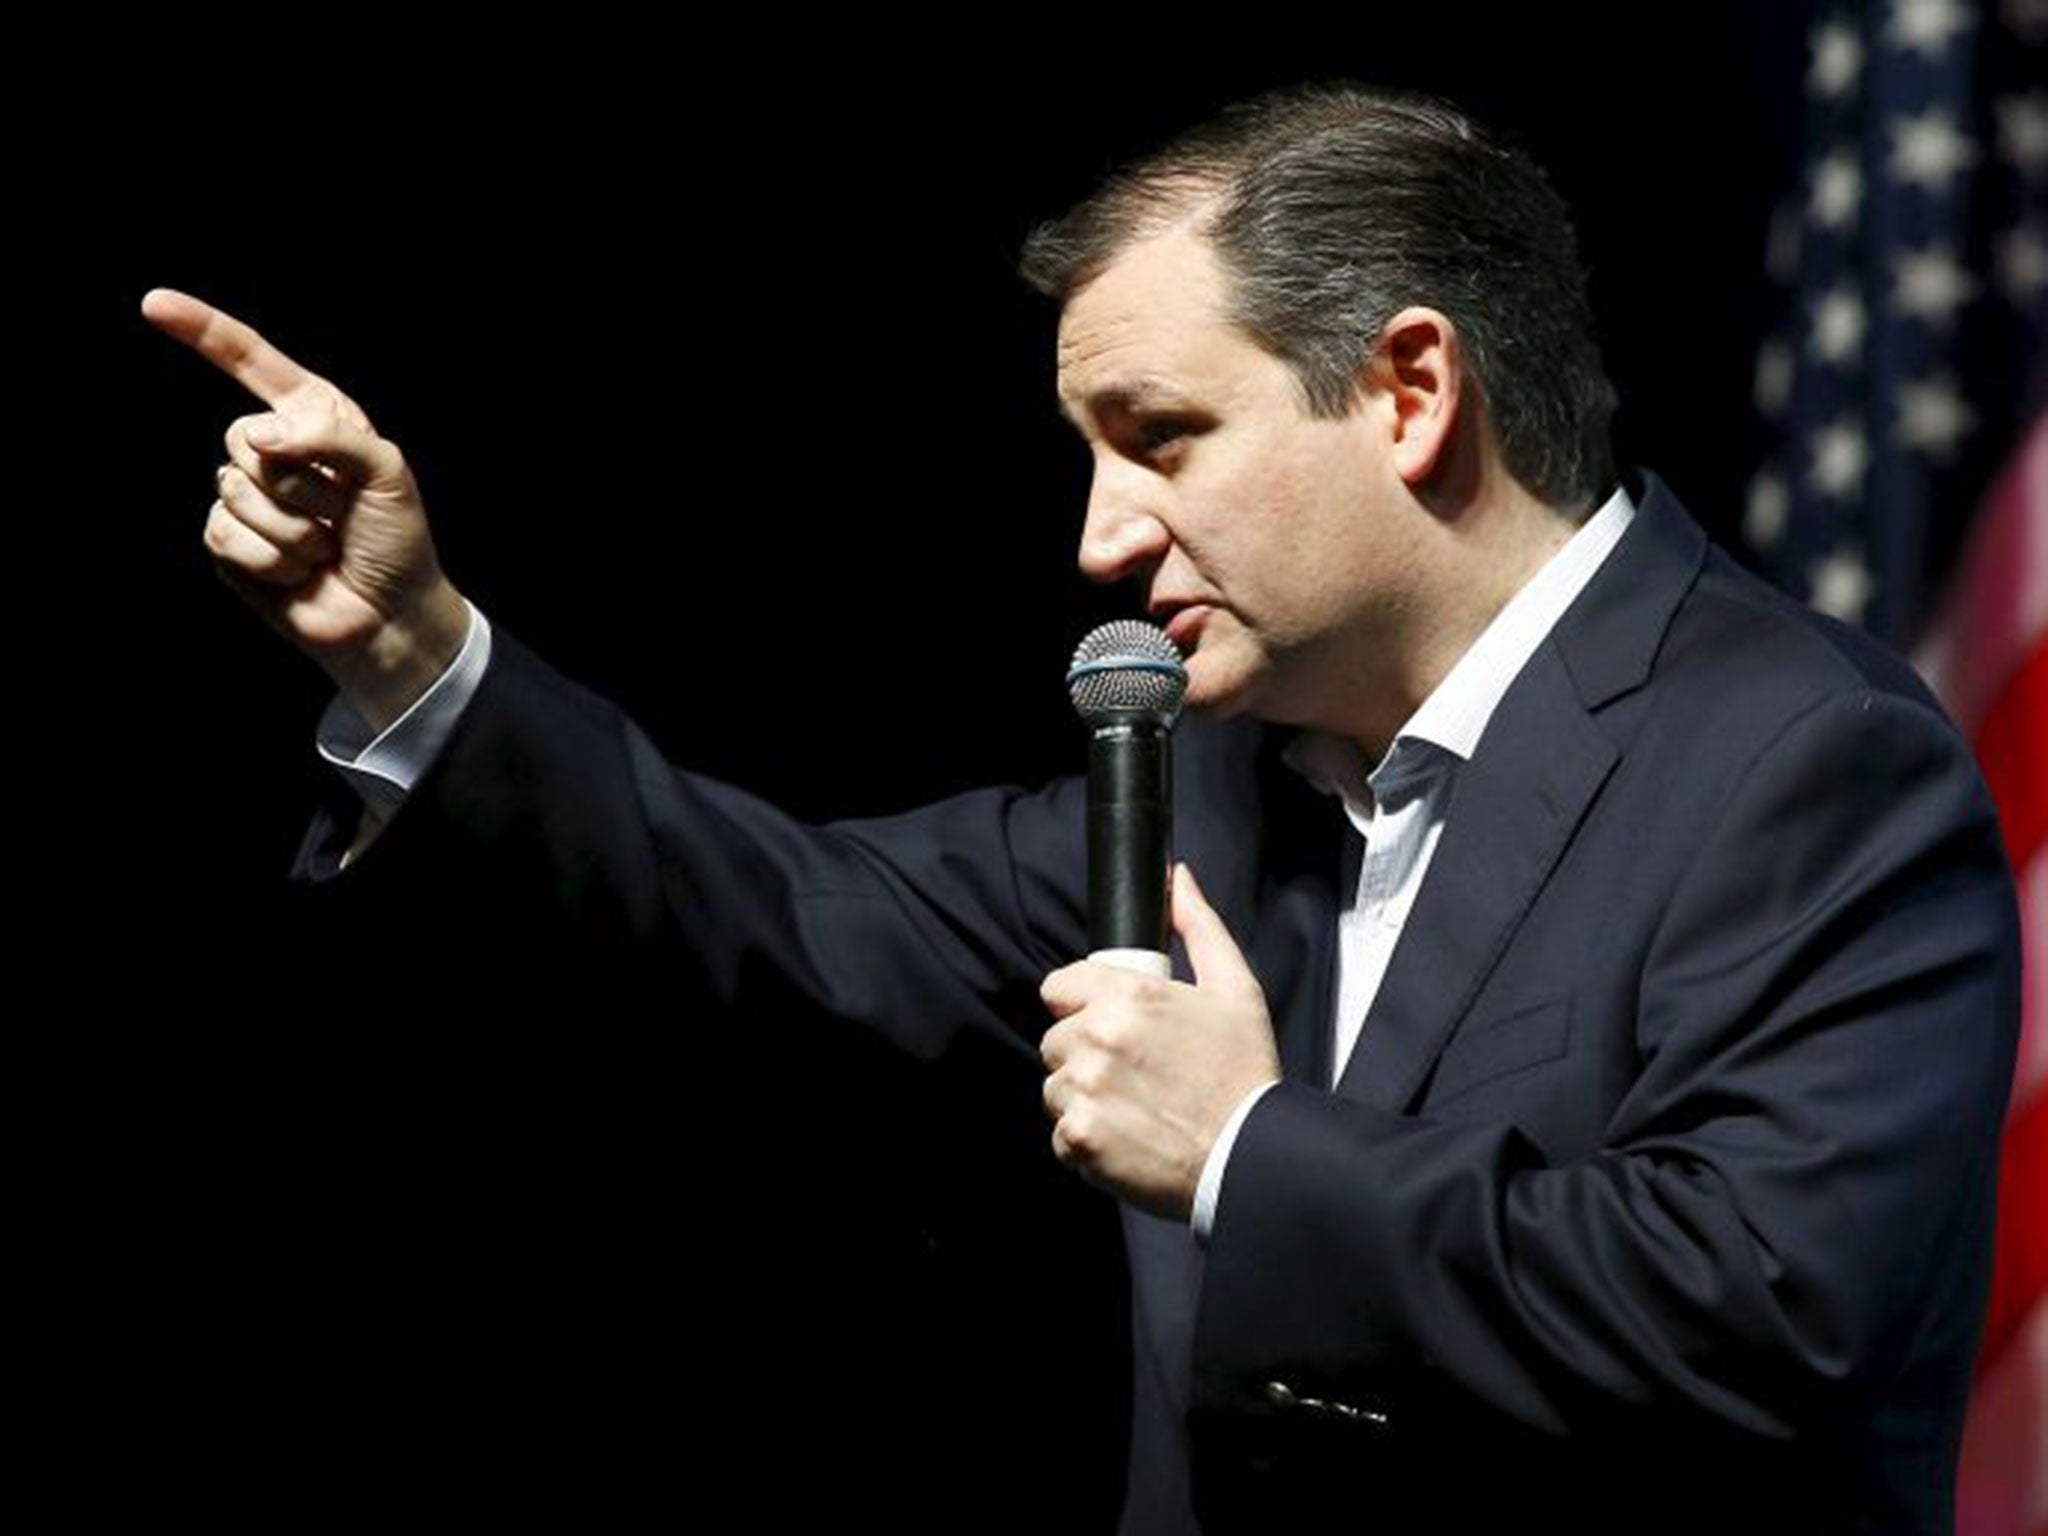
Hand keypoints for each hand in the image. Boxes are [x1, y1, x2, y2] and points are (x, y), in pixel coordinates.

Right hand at [142, 288, 468, 731]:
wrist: (390, 616)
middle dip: (299, 484)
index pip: (252, 363)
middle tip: (338, 516)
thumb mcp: (388, 474)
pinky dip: (272, 561)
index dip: (203, 332)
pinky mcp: (230, 544)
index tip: (154, 304)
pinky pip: (226, 535)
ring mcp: (247, 498)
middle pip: (241, 438)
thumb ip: (331, 437)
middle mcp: (275, 451)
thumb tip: (262, 439)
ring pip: (235, 491)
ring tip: (324, 549)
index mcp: (314, 418)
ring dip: (293, 530)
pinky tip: (300, 574)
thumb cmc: (397, 541)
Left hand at [1039, 863, 1280, 1220]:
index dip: (1082, 1006)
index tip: (1109, 1025)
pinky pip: (1060, 1134)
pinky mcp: (1080, 1139)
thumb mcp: (1235, 987)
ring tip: (1134, 1106)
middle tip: (1133, 1072)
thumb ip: (1198, 925)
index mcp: (1129, 996)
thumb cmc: (1245, 1073)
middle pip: (1056, 1039)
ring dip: (1084, 1097)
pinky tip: (1127, 1136)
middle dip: (1085, 1054)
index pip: (1058, 987)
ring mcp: (1085, 1090)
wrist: (1250, 1154)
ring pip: (1055, 1087)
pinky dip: (1087, 1140)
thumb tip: (1177, 878)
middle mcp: (1098, 1038)